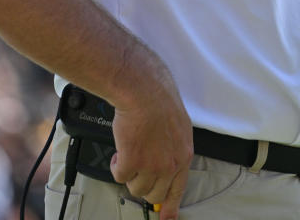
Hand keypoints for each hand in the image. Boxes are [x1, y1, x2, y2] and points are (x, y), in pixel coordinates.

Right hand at [109, 63, 193, 219]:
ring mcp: (151, 166)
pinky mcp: (131, 162)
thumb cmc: (160, 102)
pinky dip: (116, 165)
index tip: (167, 219)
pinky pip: (120, 176)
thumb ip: (173, 148)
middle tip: (137, 170)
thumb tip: (165, 163)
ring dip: (129, 173)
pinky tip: (120, 150)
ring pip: (135, 188)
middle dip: (143, 185)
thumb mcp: (178, 127)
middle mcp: (170, 165)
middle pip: (155, 194)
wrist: (145, 92)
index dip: (171, 207)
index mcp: (183, 156)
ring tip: (129, 152)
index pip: (178, 190)